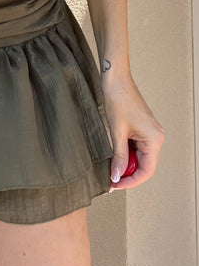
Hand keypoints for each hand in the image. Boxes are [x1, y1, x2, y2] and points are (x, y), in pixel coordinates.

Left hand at [101, 73, 164, 190]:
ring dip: (125, 164)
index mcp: (154, 139)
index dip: (130, 181)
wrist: (115, 80)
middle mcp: (155, 137)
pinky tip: (113, 156)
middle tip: (110, 179)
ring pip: (139, 157)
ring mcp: (149, 133)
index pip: (146, 171)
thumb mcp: (116, 132)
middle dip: (127, 174)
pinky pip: (135, 148)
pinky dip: (125, 154)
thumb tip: (116, 176)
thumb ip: (118, 157)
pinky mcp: (142, 129)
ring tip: (109, 168)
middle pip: (143, 166)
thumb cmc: (118, 100)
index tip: (115, 185)